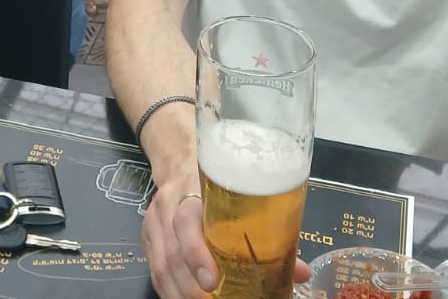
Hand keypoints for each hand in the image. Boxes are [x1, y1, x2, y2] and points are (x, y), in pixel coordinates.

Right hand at [143, 171, 311, 297]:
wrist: (178, 162)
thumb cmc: (216, 180)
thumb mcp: (238, 192)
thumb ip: (266, 229)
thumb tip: (300, 272)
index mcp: (191, 191)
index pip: (185, 222)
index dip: (196, 254)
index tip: (212, 281)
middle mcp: (166, 207)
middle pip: (170, 253)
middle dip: (189, 287)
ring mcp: (153, 224)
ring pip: (159, 266)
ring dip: (179, 293)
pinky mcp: (147, 239)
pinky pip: (154, 270)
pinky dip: (169, 291)